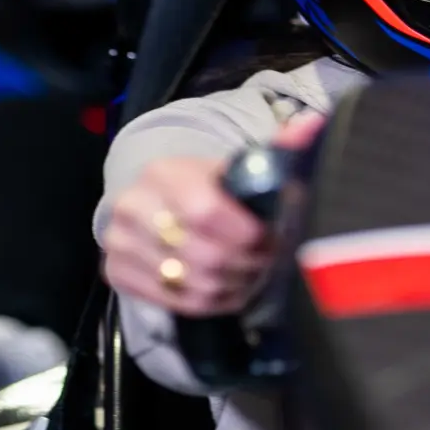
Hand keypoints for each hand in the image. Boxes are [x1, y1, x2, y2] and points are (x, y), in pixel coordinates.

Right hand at [102, 114, 324, 316]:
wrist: (155, 204)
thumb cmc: (207, 187)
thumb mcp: (236, 167)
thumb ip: (275, 151)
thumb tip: (313, 127)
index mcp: (163, 172)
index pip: (206, 211)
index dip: (248, 232)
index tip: (273, 236)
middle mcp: (132, 206)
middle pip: (204, 255)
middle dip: (248, 264)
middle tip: (270, 262)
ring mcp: (119, 242)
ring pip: (194, 284)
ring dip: (235, 286)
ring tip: (254, 275)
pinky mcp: (116, 272)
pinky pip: (178, 303)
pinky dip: (214, 302)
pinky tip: (232, 289)